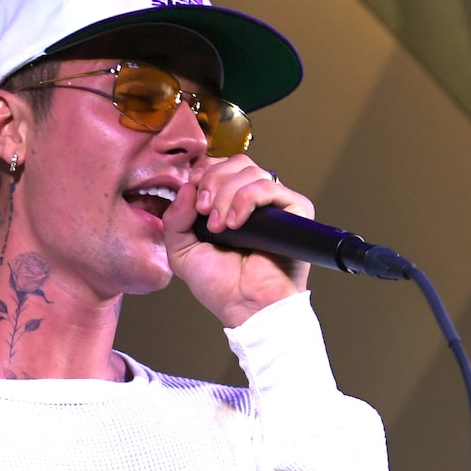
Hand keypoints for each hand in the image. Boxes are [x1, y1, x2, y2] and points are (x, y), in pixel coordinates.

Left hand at [162, 155, 313, 327]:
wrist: (246, 307)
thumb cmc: (221, 285)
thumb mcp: (182, 250)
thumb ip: (175, 218)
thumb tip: (186, 186)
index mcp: (229, 203)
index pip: (220, 165)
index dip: (205, 172)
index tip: (193, 194)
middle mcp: (252, 200)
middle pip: (235, 162)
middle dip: (213, 181)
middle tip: (204, 211)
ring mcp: (274, 205)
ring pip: (250, 172)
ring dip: (227, 195)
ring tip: (220, 226)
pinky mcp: (294, 211)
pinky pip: (270, 187)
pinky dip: (246, 200)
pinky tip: (236, 224)